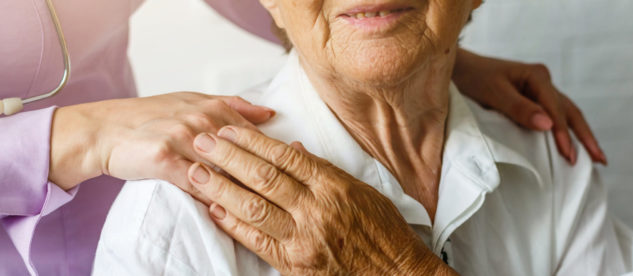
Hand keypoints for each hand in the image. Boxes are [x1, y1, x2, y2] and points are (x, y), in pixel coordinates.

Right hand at [48, 92, 273, 191]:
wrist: (104, 130)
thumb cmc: (149, 117)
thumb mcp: (193, 102)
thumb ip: (233, 107)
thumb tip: (269, 114)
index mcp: (213, 107)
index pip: (256, 135)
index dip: (273, 158)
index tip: (289, 176)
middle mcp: (201, 120)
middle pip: (245, 153)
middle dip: (265, 176)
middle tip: (283, 197)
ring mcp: (184, 138)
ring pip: (224, 169)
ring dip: (243, 190)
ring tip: (262, 208)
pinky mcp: (165, 158)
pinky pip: (197, 183)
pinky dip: (213, 198)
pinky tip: (226, 211)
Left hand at [187, 126, 455, 274]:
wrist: (396, 274)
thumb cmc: (383, 231)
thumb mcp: (362, 191)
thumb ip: (324, 170)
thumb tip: (292, 149)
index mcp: (335, 186)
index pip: (285, 156)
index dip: (252, 141)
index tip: (229, 129)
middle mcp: (317, 210)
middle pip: (263, 177)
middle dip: (227, 157)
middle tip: (202, 140)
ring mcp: (303, 239)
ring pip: (252, 207)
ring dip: (220, 188)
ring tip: (196, 171)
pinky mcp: (293, 263)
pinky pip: (255, 240)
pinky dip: (231, 224)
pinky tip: (213, 209)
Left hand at [453, 48, 605, 164]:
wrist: (458, 69)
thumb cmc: (473, 79)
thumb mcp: (493, 93)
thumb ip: (519, 108)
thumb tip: (549, 125)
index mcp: (537, 76)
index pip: (556, 110)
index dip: (563, 135)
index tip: (569, 157)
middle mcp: (543, 81)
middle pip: (571, 112)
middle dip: (586, 137)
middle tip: (601, 161)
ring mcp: (540, 90)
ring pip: (567, 114)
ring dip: (580, 135)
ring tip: (596, 158)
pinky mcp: (533, 99)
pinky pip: (555, 117)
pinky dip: (566, 132)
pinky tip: (572, 146)